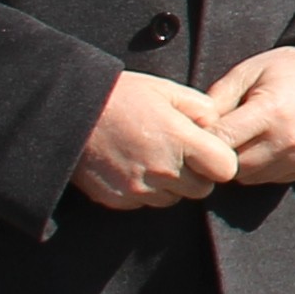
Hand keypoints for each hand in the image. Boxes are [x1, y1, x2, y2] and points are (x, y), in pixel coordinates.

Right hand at [75, 72, 240, 209]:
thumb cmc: (121, 96)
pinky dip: (145, 189)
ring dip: (171, 184)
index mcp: (179, 140)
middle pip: (202, 189)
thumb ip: (202, 109)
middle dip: (197, 174)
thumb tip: (218, 127)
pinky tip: (131, 165)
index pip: (225, 169)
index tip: (208, 149)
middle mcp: (162, 169)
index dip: (220, 160)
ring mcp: (139, 188)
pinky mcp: (119, 200)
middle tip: (178, 152)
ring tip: (151, 156)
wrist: (68, 113)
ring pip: (174, 198)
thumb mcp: (167, 90)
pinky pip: (146, 202)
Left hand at [207, 46, 294, 187]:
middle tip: (222, 134)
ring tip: (245, 137)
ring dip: (240, 162)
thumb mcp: (248, 71)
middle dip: (221, 152)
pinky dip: (261, 166)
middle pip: (234, 164)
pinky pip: (270, 178)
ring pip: (250, 176)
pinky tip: (266, 143)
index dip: (205, 137)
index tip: (200, 130)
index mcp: (271, 110)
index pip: (222, 140)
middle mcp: (289, 139)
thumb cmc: (287, 70)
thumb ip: (218, 98)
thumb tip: (194, 127)